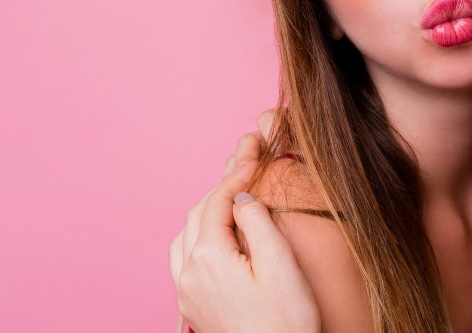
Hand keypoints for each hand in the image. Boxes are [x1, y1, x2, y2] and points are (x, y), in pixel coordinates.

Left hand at [169, 111, 319, 332]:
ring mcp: (186, 292)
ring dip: (208, 211)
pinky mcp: (192, 306)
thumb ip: (258, 223)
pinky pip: (185, 257)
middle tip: (246, 164)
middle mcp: (188, 273)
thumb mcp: (281, 265)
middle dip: (222, 187)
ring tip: (234, 198)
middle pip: (198, 213)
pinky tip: (219, 236)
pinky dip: (200, 235)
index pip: (217, 202)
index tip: (253, 155)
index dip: (236, 175)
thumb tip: (243, 197)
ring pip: (186, 235)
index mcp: (209, 258)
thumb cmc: (286, 323)